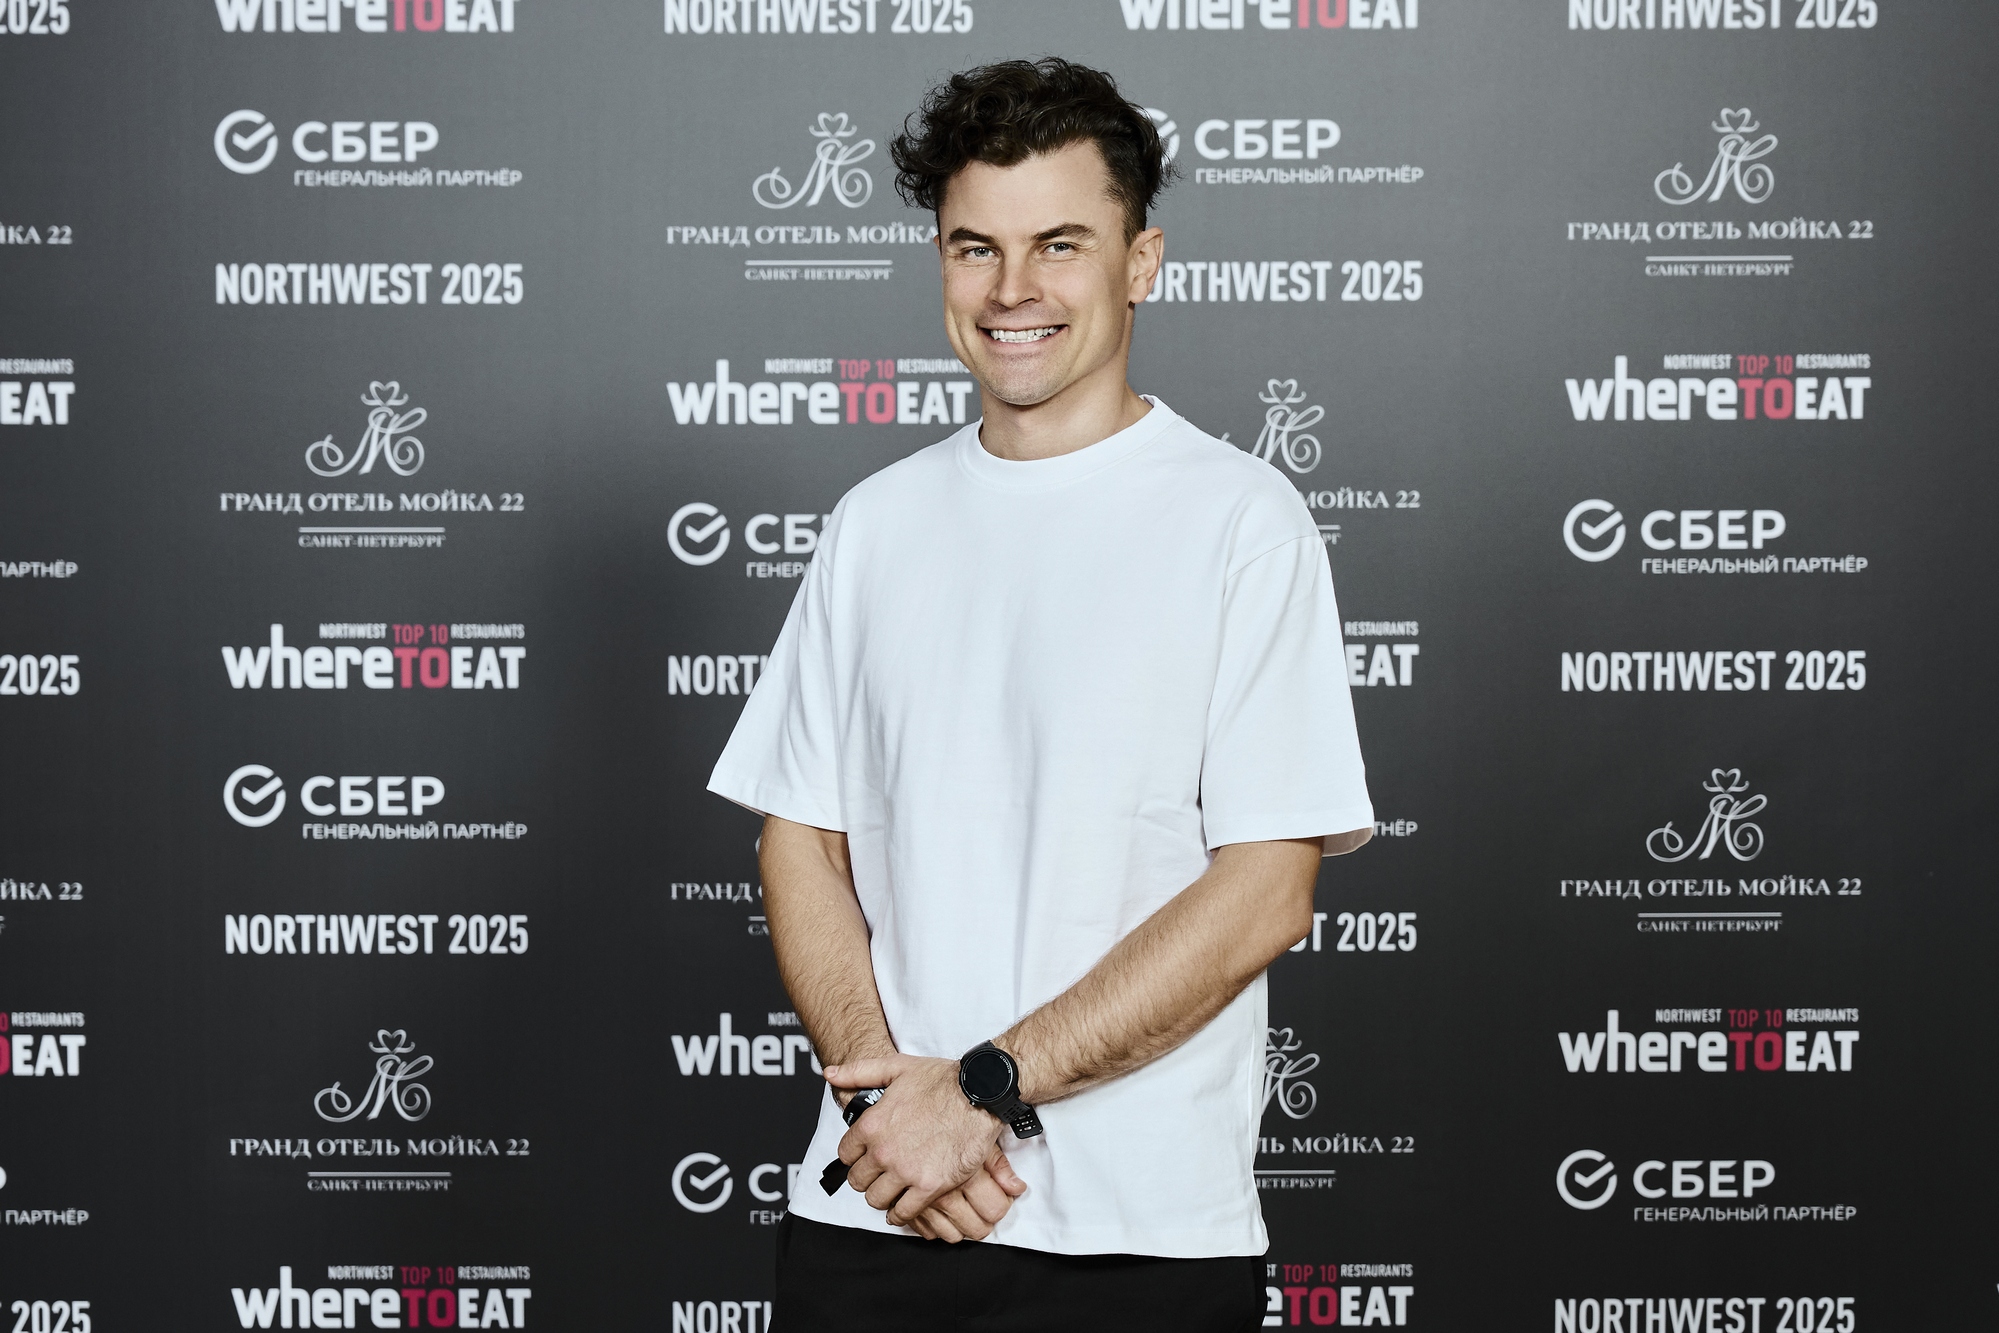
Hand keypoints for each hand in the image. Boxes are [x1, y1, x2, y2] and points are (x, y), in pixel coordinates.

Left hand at [826, 1054, 1023, 1230]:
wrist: (980, 1094)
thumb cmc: (941, 1079)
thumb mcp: (895, 1067)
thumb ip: (857, 1071)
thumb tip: (829, 1074)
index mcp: (872, 1125)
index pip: (845, 1154)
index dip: (854, 1156)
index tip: (864, 1158)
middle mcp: (884, 1151)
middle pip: (858, 1181)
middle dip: (866, 1179)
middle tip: (878, 1176)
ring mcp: (906, 1171)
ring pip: (876, 1200)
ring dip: (882, 1197)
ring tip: (891, 1192)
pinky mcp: (930, 1187)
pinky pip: (904, 1212)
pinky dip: (900, 1214)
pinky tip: (903, 1208)